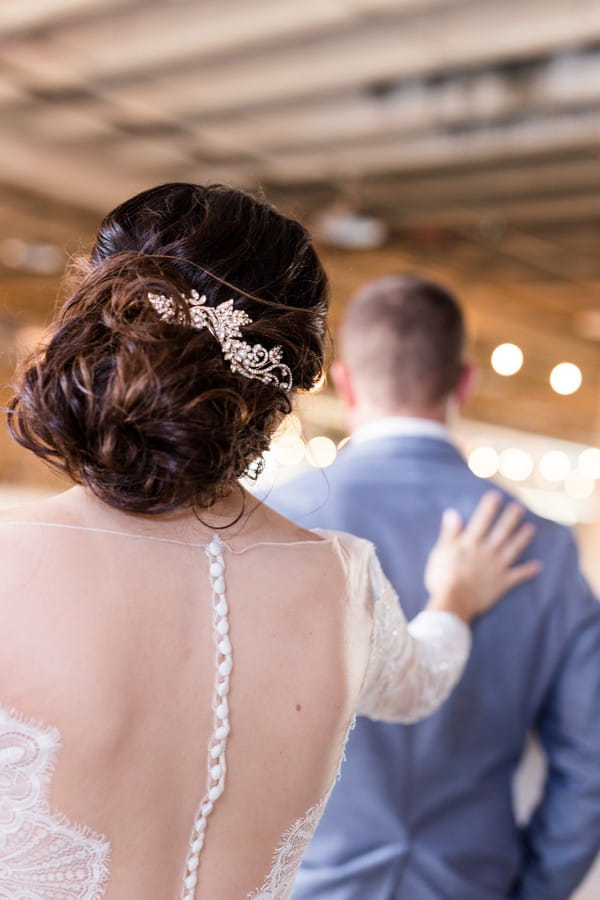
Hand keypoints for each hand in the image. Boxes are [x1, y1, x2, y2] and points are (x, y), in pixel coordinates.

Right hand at [424, 491, 540, 623]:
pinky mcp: (502, 582)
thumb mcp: (441, 552)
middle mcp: (487, 551)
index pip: (481, 520)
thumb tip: (452, 513)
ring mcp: (497, 566)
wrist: (453, 601)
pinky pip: (518, 575)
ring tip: (531, 529)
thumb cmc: (442, 576)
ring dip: (522, 538)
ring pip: (513, 549)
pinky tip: (538, 566)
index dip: (489, 507)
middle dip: (511, 518)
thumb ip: (449, 533)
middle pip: (501, 531)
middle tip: (519, 508)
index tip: (496, 496)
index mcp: (471, 543)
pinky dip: (528, 570)